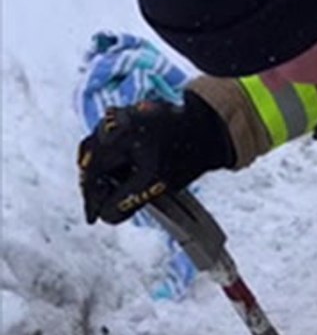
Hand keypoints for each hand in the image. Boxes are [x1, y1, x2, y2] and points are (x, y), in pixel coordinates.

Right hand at [77, 91, 233, 224]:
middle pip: (91, 160)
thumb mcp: (154, 183)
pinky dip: (114, 162)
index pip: (91, 172)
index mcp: (114, 135)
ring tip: (114, 195)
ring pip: (100, 151)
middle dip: (96, 186)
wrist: (208, 128)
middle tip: (101, 206)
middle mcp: (111, 122)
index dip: (91, 198)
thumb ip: (127, 200)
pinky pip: (112, 143)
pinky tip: (124, 176)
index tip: (93, 217)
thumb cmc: (185, 152)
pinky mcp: (128, 119)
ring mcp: (119, 117)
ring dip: (104, 174)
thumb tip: (105, 216)